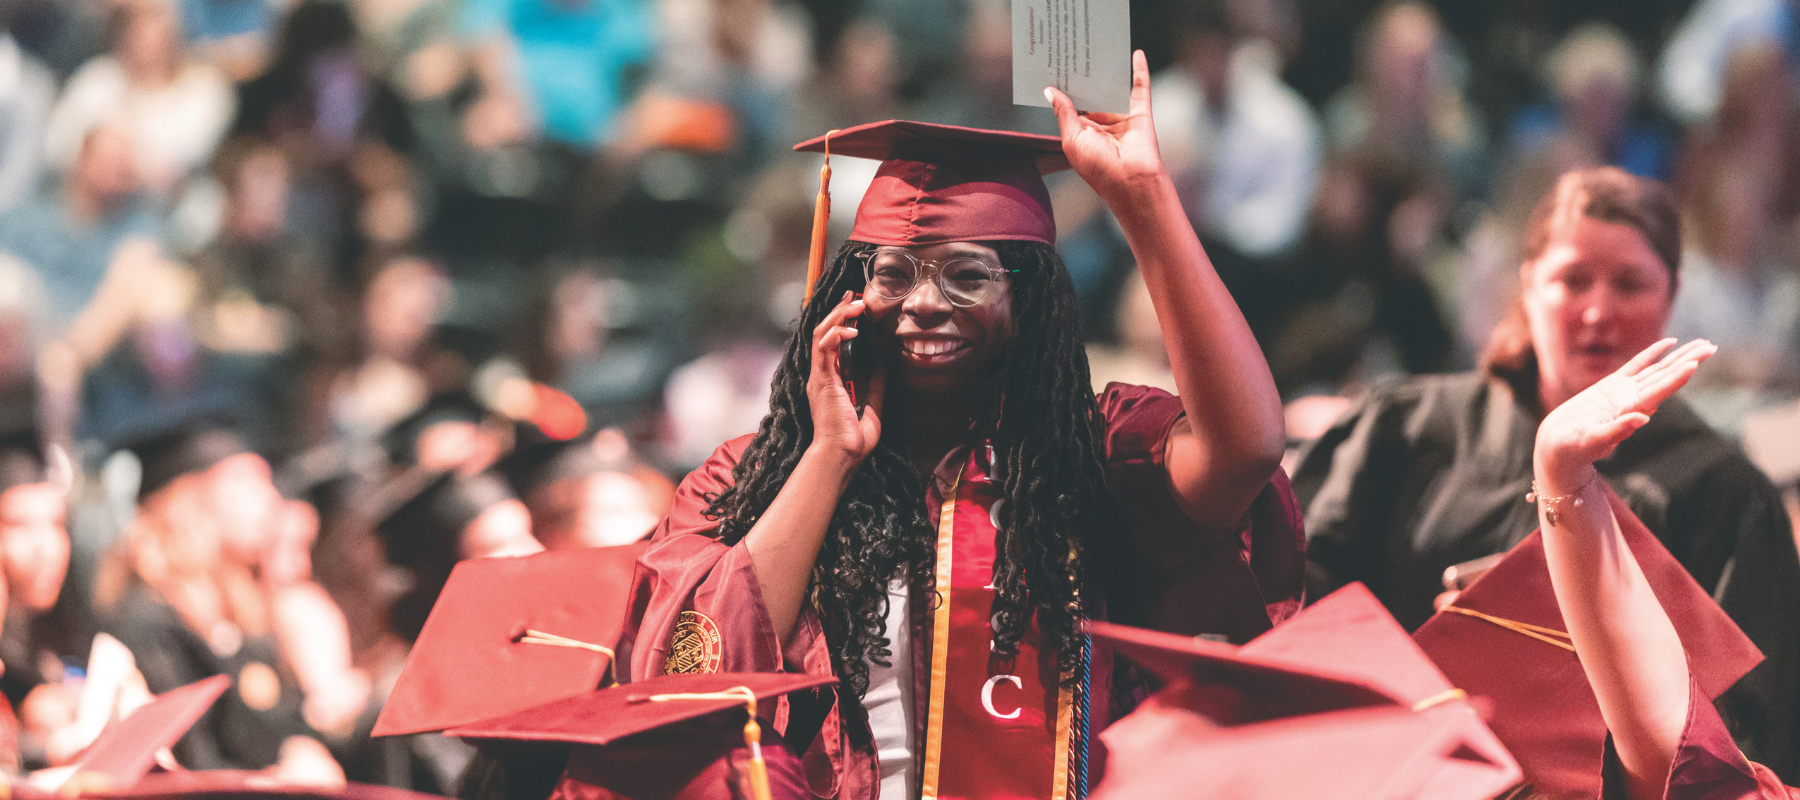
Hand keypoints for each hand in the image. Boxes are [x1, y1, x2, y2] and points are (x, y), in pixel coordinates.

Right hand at [808, 292, 883, 465]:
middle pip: (824, 333)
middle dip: (839, 311)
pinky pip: (824, 348)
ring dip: (838, 317)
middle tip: (856, 297)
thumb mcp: (871, 408)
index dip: (840, 322)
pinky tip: (851, 329)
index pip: (831, 343)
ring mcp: (819, 376)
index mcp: (830, 381)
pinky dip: (836, 334)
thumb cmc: (852, 440)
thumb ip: (875, 386)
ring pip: (821, 334)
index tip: (854, 307)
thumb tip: (882, 365)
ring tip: (856, 305)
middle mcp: (821, 375)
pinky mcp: (822, 379)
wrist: (841, 455)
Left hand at [1046, 50, 1166, 202]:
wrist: (1131, 181)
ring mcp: (1121, 119)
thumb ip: (1064, 114)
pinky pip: (1139, 88)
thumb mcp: (1072, 140)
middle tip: (1072, 52)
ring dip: (1106, 72)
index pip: (1071, 107)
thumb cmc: (1098, 167)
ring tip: (1096, 47)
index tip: (1053, 69)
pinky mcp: (1140, 114)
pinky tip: (1136, 53)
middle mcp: (1102, 126)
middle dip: (1083, 77)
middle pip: (1092, 96)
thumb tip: (1050, 91)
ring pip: (1112, 90)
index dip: (1063, 90)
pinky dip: (1139, 71)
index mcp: (1082, 134)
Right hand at [1534, 338, 1714, 489]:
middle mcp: (1634, 400)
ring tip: (1703, 343)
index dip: (1677, 377)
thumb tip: (1643, 418)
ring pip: (1658, 369)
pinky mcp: (1612, 386)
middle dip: (1689, 360)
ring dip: (1679, 356)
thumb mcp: (1593, 440)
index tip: (1695, 363)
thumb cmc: (1573, 448)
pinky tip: (1669, 343)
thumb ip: (1617, 430)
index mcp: (1631, 410)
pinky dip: (1652, 354)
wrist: (1558, 447)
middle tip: (1711, 346)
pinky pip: (1636, 365)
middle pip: (1667, 376)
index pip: (1660, 390)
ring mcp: (1624, 392)